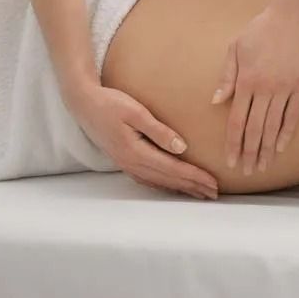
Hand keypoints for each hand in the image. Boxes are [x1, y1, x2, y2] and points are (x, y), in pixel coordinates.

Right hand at [69, 84, 218, 199]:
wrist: (84, 104)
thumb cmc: (110, 103)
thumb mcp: (136, 112)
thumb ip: (158, 131)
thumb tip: (182, 148)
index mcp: (136, 152)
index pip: (173, 169)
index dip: (195, 177)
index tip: (214, 183)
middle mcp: (131, 163)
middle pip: (168, 180)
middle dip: (193, 188)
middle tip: (214, 194)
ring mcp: (126, 164)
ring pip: (159, 182)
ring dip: (180, 189)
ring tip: (200, 194)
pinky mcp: (124, 161)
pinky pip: (148, 180)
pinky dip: (164, 186)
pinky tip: (173, 188)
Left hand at [211, 4, 298, 175]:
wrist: (295, 16)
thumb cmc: (262, 29)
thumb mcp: (236, 47)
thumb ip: (227, 76)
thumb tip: (216, 102)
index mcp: (246, 80)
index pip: (237, 120)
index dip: (233, 143)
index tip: (231, 161)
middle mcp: (265, 88)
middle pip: (255, 129)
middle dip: (249, 153)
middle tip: (247, 171)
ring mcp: (285, 89)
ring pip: (274, 126)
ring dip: (267, 149)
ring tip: (263, 165)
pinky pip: (293, 115)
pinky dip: (285, 133)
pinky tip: (280, 147)